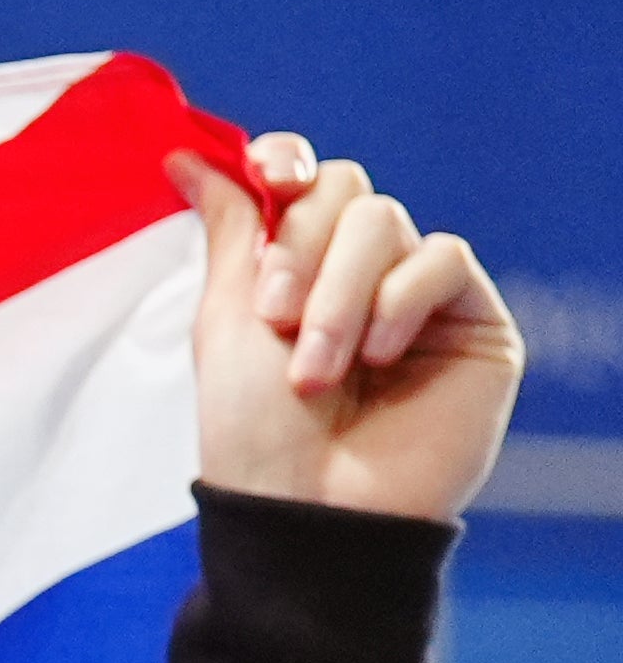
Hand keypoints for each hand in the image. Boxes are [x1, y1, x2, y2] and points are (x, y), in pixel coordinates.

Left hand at [170, 131, 521, 526]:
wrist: (306, 508)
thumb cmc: (254, 432)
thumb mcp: (227, 318)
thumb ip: (232, 229)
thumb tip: (190, 154)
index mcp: (298, 268)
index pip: (306, 179)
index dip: (287, 161)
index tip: (269, 176)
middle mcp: (360, 273)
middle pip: (344, 191)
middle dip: (301, 246)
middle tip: (275, 318)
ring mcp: (419, 294)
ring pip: (385, 220)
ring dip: (338, 292)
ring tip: (316, 369)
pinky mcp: (473, 321)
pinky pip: (440, 259)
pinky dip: (396, 301)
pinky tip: (378, 360)